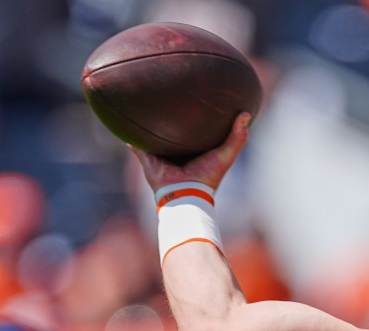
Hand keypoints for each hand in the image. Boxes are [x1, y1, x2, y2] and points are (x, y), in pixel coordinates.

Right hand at [129, 112, 251, 192]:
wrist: (186, 192)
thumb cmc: (208, 176)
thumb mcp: (226, 154)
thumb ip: (237, 136)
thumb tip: (246, 113)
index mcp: (194, 152)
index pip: (195, 133)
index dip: (196, 120)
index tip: (197, 104)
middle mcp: (177, 153)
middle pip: (171, 134)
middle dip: (168, 120)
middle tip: (168, 100)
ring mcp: (161, 156)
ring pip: (152, 138)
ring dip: (147, 127)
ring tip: (142, 106)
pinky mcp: (147, 159)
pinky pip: (135, 145)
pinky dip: (129, 136)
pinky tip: (122, 122)